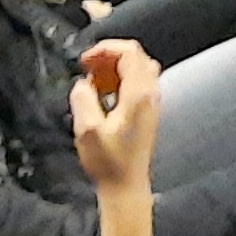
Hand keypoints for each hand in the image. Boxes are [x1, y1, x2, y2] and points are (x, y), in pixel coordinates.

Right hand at [70, 41, 159, 197]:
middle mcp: (150, 95)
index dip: (105, 48)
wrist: (127, 187)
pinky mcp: (149, 112)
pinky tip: (104, 95)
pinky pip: (138, 83)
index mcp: (139, 94)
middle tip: (88, 67)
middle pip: (136, 56)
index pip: (130, 52)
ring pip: (138, 69)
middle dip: (109, 56)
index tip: (85, 60)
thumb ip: (83, 99)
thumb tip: (83, 84)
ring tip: (94, 80)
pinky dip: (121, 80)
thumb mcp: (87, 130)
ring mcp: (152, 103)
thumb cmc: (109, 162)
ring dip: (115, 68)